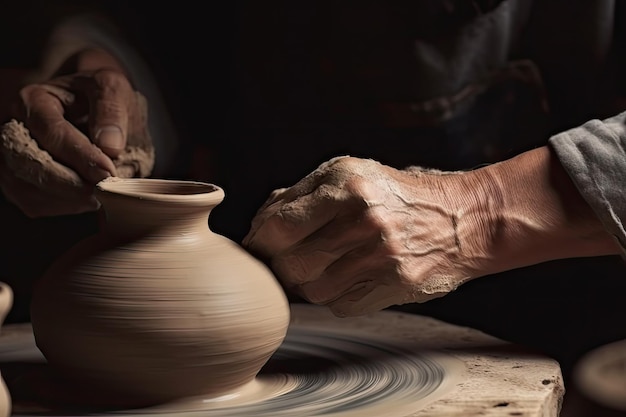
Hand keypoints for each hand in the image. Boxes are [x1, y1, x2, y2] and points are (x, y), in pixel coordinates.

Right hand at [0, 49, 153, 216]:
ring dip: (68, 199)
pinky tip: (87, 198)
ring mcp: (10, 158)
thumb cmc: (98, 95)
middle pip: (32, 166)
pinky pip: (34, 204)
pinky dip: (64, 206)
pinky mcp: (19, 181)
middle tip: (105, 191)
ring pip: (29, 190)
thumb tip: (110, 145)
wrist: (90, 105)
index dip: (81, 156)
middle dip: (72, 184)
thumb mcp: (112, 87)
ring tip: (100, 193)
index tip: (108, 171)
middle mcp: (13, 129)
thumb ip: (112, 110)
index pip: (52, 133)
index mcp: (32, 101)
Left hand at [243, 156, 501, 316]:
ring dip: (307, 283)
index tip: (256, 247)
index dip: (259, 241)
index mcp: (347, 185)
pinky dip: (335, 295)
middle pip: (291, 264)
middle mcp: (365, 220)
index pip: (279, 226)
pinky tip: (347, 277)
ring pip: (312, 290)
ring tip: (321, 266)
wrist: (461, 218)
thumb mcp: (350, 175)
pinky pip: (341, 304)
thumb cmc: (394, 193)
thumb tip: (260, 225)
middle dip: (278, 266)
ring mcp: (382, 256)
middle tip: (283, 260)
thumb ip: (301, 194)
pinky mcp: (396, 285)